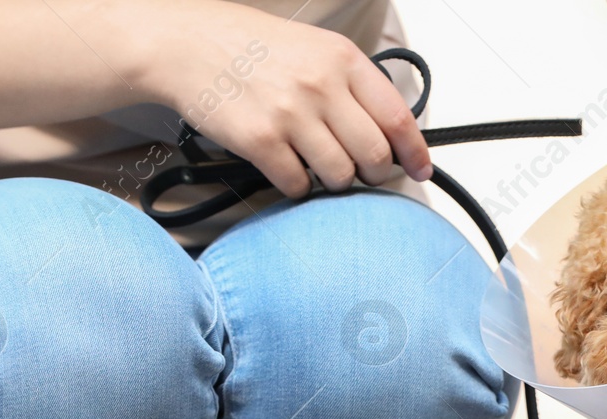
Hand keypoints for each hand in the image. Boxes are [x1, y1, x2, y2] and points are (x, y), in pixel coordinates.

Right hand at [137, 1, 430, 196]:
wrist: (186, 44)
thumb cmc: (250, 47)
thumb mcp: (314, 48)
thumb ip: (353, 86)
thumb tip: (390, 133)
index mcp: (342, 59)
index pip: (398, 117)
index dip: (415, 153)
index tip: (420, 170)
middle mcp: (321, 85)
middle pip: (375, 156)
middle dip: (374, 174)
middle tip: (360, 171)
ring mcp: (290, 114)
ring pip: (340, 177)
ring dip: (335, 182)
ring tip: (317, 164)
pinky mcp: (260, 141)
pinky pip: (299, 186)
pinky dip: (298, 186)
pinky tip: (286, 166)